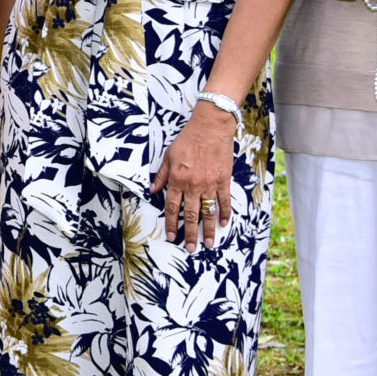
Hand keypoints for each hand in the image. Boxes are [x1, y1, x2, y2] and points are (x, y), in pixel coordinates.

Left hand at [151, 99, 236, 250]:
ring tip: (208, 243)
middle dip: (190, 233)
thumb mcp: (169, 156)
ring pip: (208, 212)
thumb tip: (152, 190)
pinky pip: (224, 201)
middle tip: (190, 248)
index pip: (173, 208)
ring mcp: (209, 184)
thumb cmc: (188, 139)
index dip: (172, 224)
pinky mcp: (223, 181)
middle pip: (191, 215)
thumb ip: (161, 175)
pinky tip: (223, 224)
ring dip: (207, 230)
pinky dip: (224, 213)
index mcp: (177, 180)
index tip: (172, 236)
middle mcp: (192, 185)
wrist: (210, 128)